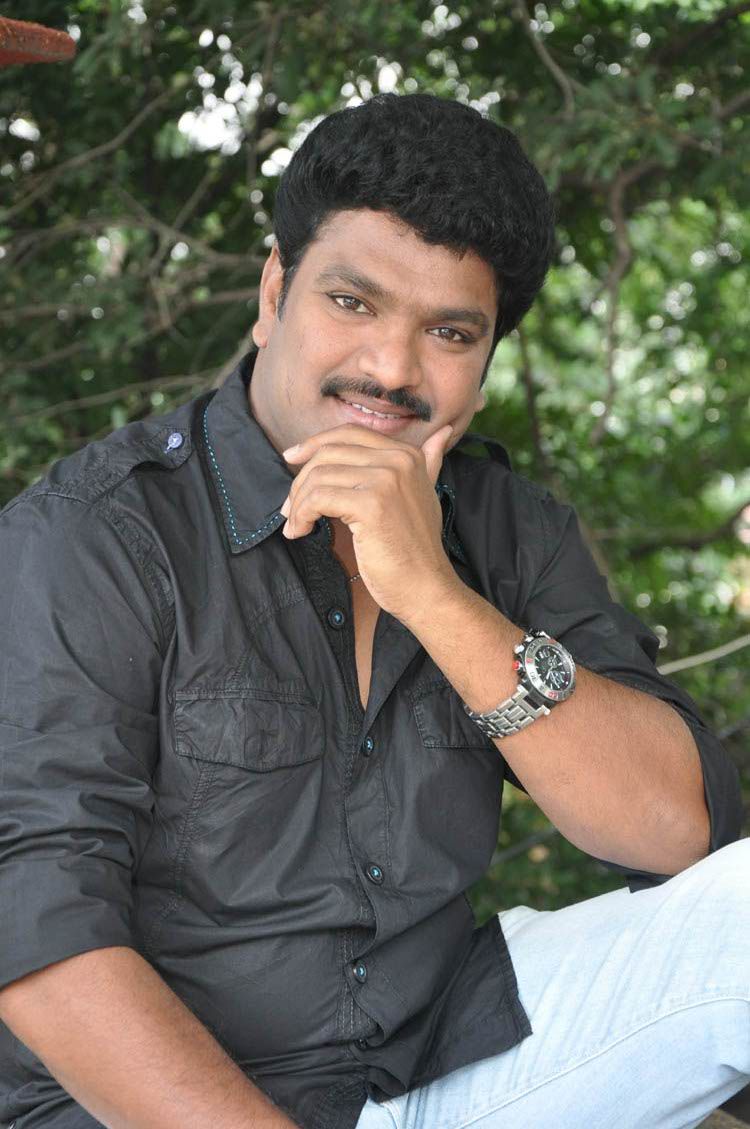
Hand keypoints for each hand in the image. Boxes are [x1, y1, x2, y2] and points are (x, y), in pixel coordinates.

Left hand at [279, 422, 456, 621]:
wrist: (426, 588)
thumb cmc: (416, 549)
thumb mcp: (424, 495)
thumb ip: (429, 462)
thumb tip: (442, 432)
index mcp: (408, 454)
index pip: (348, 433)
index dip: (314, 444)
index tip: (291, 459)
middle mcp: (399, 460)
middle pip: (329, 453)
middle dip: (301, 480)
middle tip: (290, 508)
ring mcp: (386, 481)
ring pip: (319, 476)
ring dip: (298, 503)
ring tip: (296, 525)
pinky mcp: (372, 505)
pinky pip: (318, 499)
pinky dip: (301, 516)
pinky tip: (301, 531)